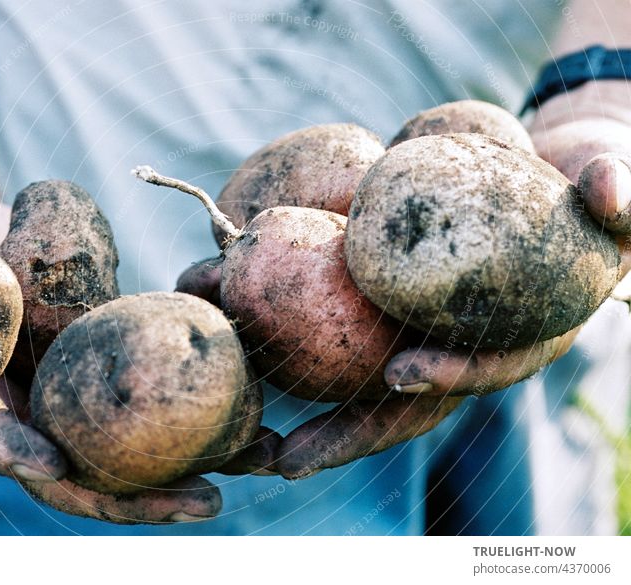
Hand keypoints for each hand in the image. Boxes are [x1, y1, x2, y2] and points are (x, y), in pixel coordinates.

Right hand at [0, 185, 277, 523]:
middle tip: (205, 500)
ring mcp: (66, 404)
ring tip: (264, 459)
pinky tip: (259, 411)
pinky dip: (201, 413)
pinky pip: (152, 407)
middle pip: (73, 472)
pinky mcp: (105, 379)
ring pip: (127, 451)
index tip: (52, 463)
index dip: (9, 453)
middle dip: (133, 496)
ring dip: (194, 464)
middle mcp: (18, 415)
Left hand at [180, 82, 630, 477]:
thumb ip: (617, 191)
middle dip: (348, 436)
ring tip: (249, 441)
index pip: (488, 366)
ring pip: (359, 389)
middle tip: (286, 461)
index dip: (452, 375)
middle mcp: (461, 349)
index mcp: (520, 333)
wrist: (536, 181)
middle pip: (404, 406)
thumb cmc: (576, 191)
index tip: (402, 374)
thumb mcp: (611, 184)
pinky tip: (244, 358)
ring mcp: (418, 340)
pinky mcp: (383, 318)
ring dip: (304, 417)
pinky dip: (292, 354)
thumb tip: (608, 194)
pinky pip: (338, 345)